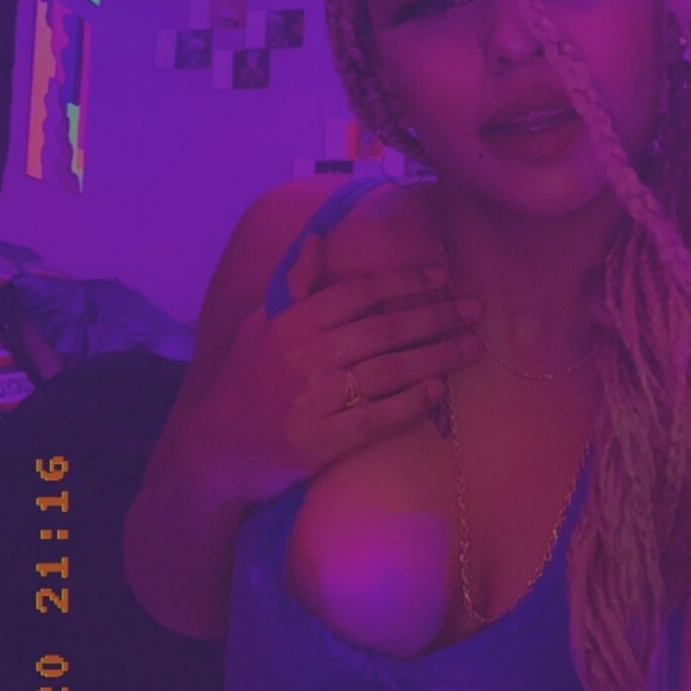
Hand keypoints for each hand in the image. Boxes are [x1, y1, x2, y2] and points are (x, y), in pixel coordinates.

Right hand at [186, 232, 482, 505]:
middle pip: (384, 329)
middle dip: (436, 316)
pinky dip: (410, 402)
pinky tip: (437, 390)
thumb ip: (294, 286)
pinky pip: (377, 418)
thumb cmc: (242, 382)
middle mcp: (304, 356)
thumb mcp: (259, 324)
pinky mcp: (320, 442)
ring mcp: (313, 400)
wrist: (216, 448)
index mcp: (292, 323)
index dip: (404, 282)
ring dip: (438, 356)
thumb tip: (316, 241)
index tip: (442, 276)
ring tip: (472, 346)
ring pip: (390, 370)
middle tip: (474, 310)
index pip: (359, 293)